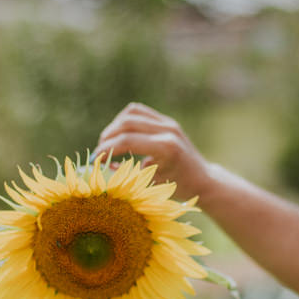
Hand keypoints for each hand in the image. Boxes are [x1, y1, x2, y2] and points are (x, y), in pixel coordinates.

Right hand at [96, 103, 211, 200]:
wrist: (203, 178)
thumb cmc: (178, 187)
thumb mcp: (152, 185)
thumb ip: (129, 173)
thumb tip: (105, 164)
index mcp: (166, 148)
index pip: (128, 141)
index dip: (107, 149)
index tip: (96, 160)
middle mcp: (167, 130)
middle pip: (126, 123)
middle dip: (107, 137)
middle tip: (99, 153)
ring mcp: (168, 123)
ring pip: (131, 113)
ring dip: (114, 126)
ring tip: (108, 143)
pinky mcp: (167, 120)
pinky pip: (139, 112)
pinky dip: (125, 121)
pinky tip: (120, 135)